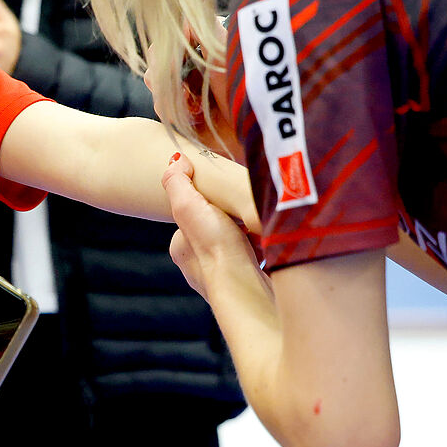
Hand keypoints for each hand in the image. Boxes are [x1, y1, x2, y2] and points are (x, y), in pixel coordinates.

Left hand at [164, 154, 262, 301]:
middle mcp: (197, 265)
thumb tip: (176, 161)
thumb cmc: (215, 247)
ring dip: (248, 233)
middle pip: (215, 229)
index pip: (193, 215)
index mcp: (181, 248)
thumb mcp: (188, 205)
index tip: (222, 195)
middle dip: (230, 220)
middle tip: (243, 210)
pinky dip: (263, 248)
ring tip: (258, 224)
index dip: (208, 201)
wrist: (244, 285)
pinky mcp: (248, 282)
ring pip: (237, 244)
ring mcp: (223, 276)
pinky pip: (255, 258)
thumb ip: (177, 182)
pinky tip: (270, 241)